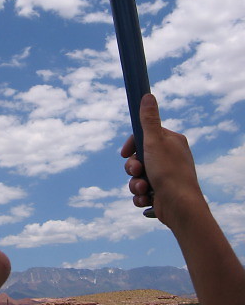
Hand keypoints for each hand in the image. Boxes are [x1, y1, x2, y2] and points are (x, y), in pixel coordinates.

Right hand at [121, 94, 203, 226]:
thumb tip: (147, 95)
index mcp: (172, 142)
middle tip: (136, 171)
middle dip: (132, 167)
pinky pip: (142, 191)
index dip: (132, 145)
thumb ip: (149, 119)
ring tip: (143, 189)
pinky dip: (141, 195)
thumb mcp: (154, 141)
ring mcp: (166, 176)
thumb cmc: (169, 173)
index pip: (145, 135)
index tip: (124, 152)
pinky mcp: (161, 193)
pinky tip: (147, 199)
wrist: (180, 208)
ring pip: (138, 175)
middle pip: (139, 157)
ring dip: (135, 183)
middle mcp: (170, 157)